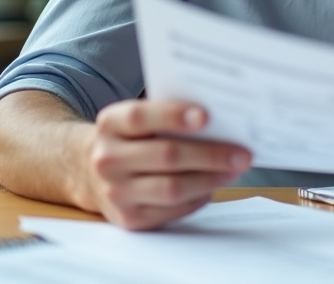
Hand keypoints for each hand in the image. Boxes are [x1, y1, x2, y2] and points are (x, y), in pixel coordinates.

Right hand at [80, 99, 252, 229]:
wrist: (92, 173)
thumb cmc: (131, 139)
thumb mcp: (138, 120)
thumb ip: (168, 116)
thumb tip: (221, 120)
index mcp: (110, 124)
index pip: (140, 117)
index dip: (173, 115)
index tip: (206, 116)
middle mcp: (108, 159)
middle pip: (166, 156)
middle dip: (210, 154)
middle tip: (241, 153)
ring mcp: (116, 192)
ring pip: (172, 188)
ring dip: (210, 179)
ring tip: (233, 170)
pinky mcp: (129, 219)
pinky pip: (172, 210)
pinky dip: (198, 197)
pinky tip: (211, 185)